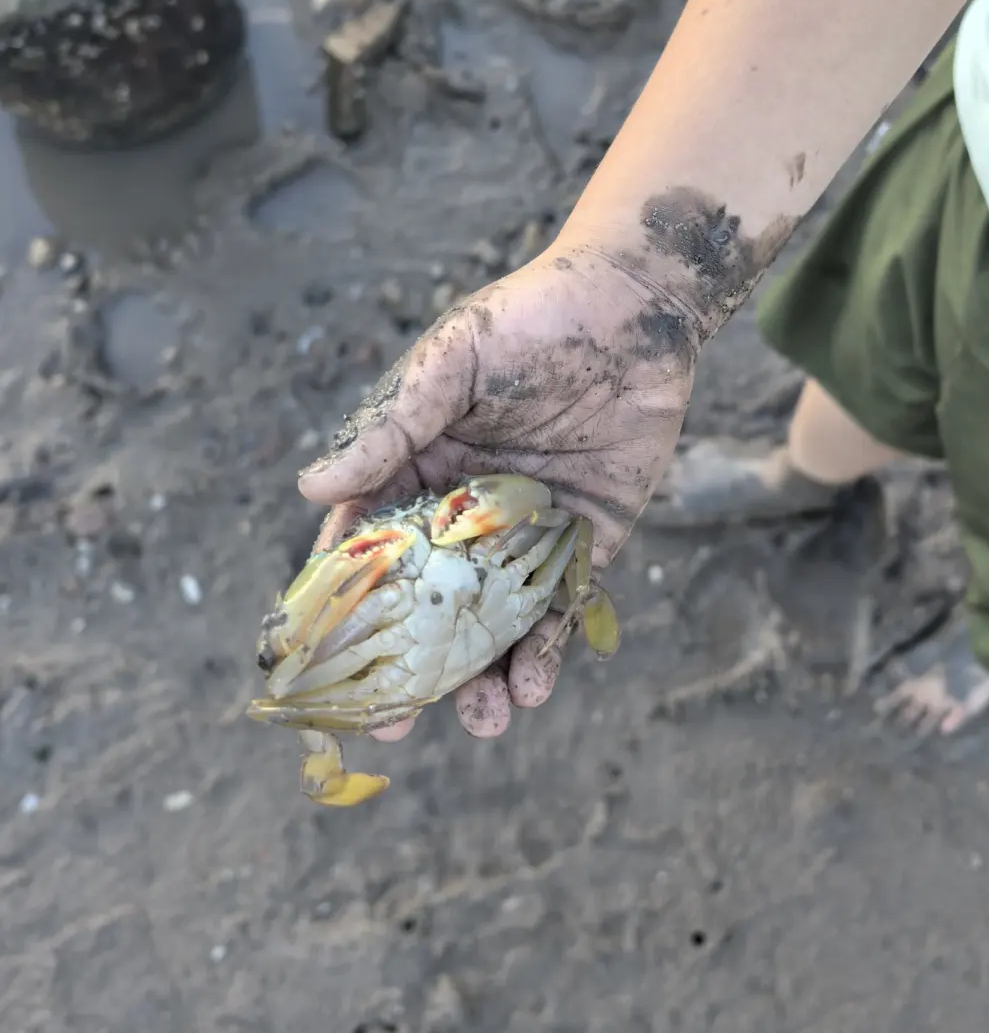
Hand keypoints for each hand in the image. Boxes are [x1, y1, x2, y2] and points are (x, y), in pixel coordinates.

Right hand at [297, 243, 697, 740]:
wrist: (634, 306)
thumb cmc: (529, 321)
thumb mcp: (451, 365)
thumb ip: (390, 428)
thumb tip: (309, 489)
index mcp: (417, 468)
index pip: (368, 549)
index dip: (343, 609)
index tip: (321, 668)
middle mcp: (467, 511)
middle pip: (430, 605)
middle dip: (414, 669)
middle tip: (398, 726)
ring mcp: (528, 531)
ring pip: (494, 621)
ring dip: (483, 676)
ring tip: (483, 721)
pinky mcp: (588, 538)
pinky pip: (562, 605)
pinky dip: (546, 648)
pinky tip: (532, 684)